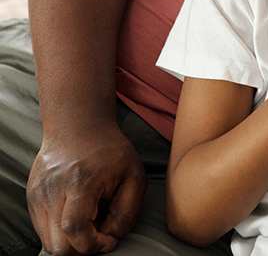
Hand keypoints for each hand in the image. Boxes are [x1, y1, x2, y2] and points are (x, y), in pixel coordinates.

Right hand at [27, 124, 146, 254]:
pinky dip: (60, 231)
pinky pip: (43, 229)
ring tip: (89, 219)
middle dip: (82, 247)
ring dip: (70, 241)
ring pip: (48, 241)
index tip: (109, 239)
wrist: (79, 126)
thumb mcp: (134, 175)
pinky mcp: (31, 197)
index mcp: (81, 180)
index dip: (93, 245)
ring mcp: (38, 194)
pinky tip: (77, 213)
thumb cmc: (111, 150)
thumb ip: (127, 212)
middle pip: (58, 244)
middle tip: (100, 229)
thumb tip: (110, 241)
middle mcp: (53, 189)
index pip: (75, 230)